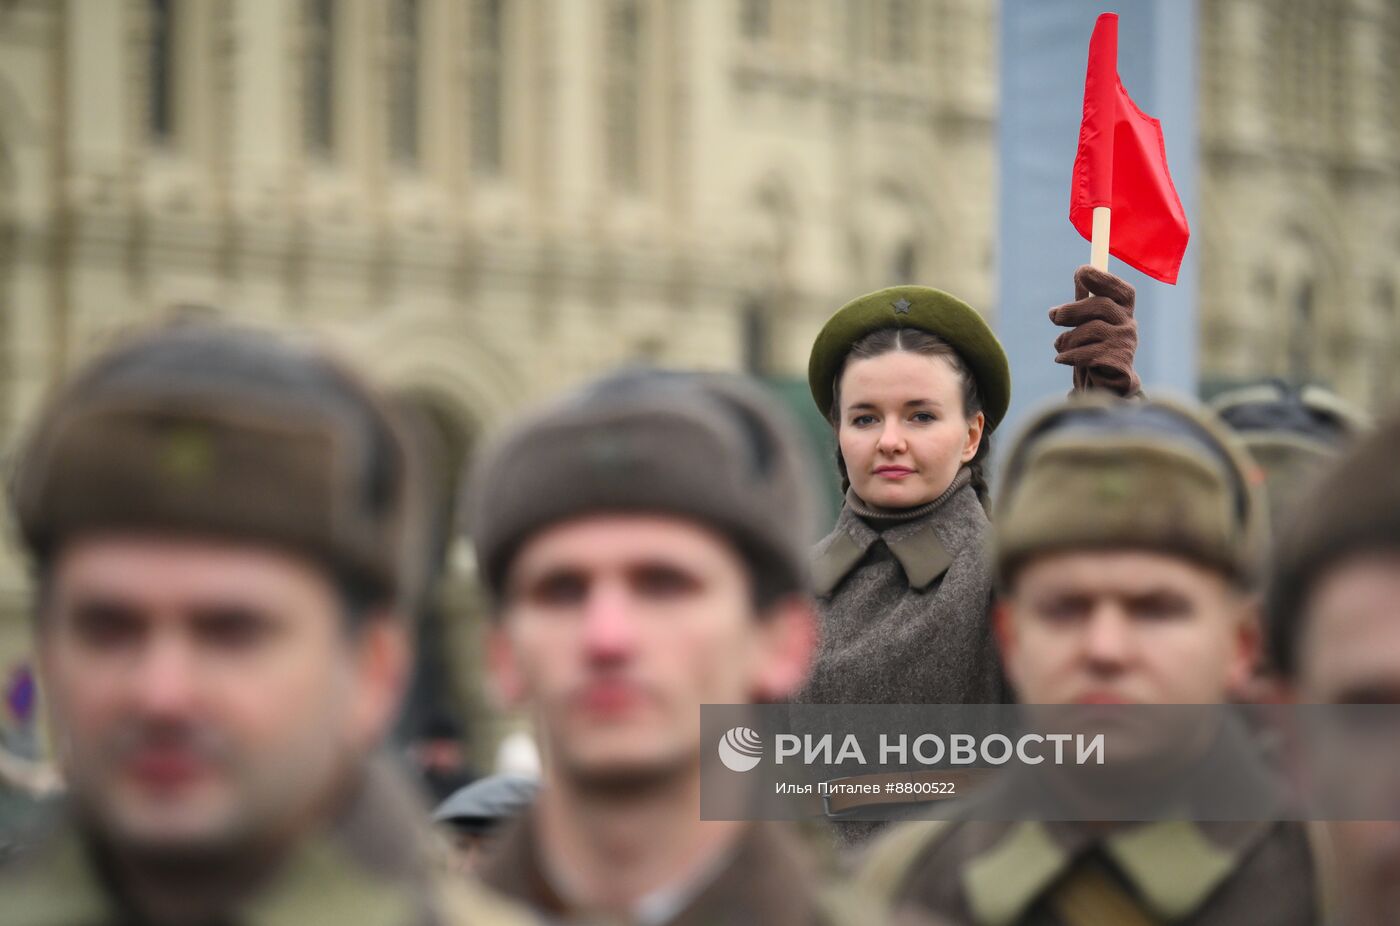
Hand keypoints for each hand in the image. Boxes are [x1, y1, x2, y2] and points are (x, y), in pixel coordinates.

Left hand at [1048, 265, 1140, 396]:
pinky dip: (1070, 356)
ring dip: (1068, 339)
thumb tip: (1080, 273)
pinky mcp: (1120, 363)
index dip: (1102, 279)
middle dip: (1072, 310)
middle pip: (1101, 306)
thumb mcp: (1088, 323)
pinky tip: (1062, 359)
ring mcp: (1127, 344)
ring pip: (1091, 330)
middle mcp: (1129, 324)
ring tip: (1061, 347)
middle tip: (1053, 316)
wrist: (1105, 387)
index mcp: (1123, 311)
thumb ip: (1083, 303)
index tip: (1081, 271)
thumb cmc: (1094, 349)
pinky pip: (1089, 354)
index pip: (1120, 290)